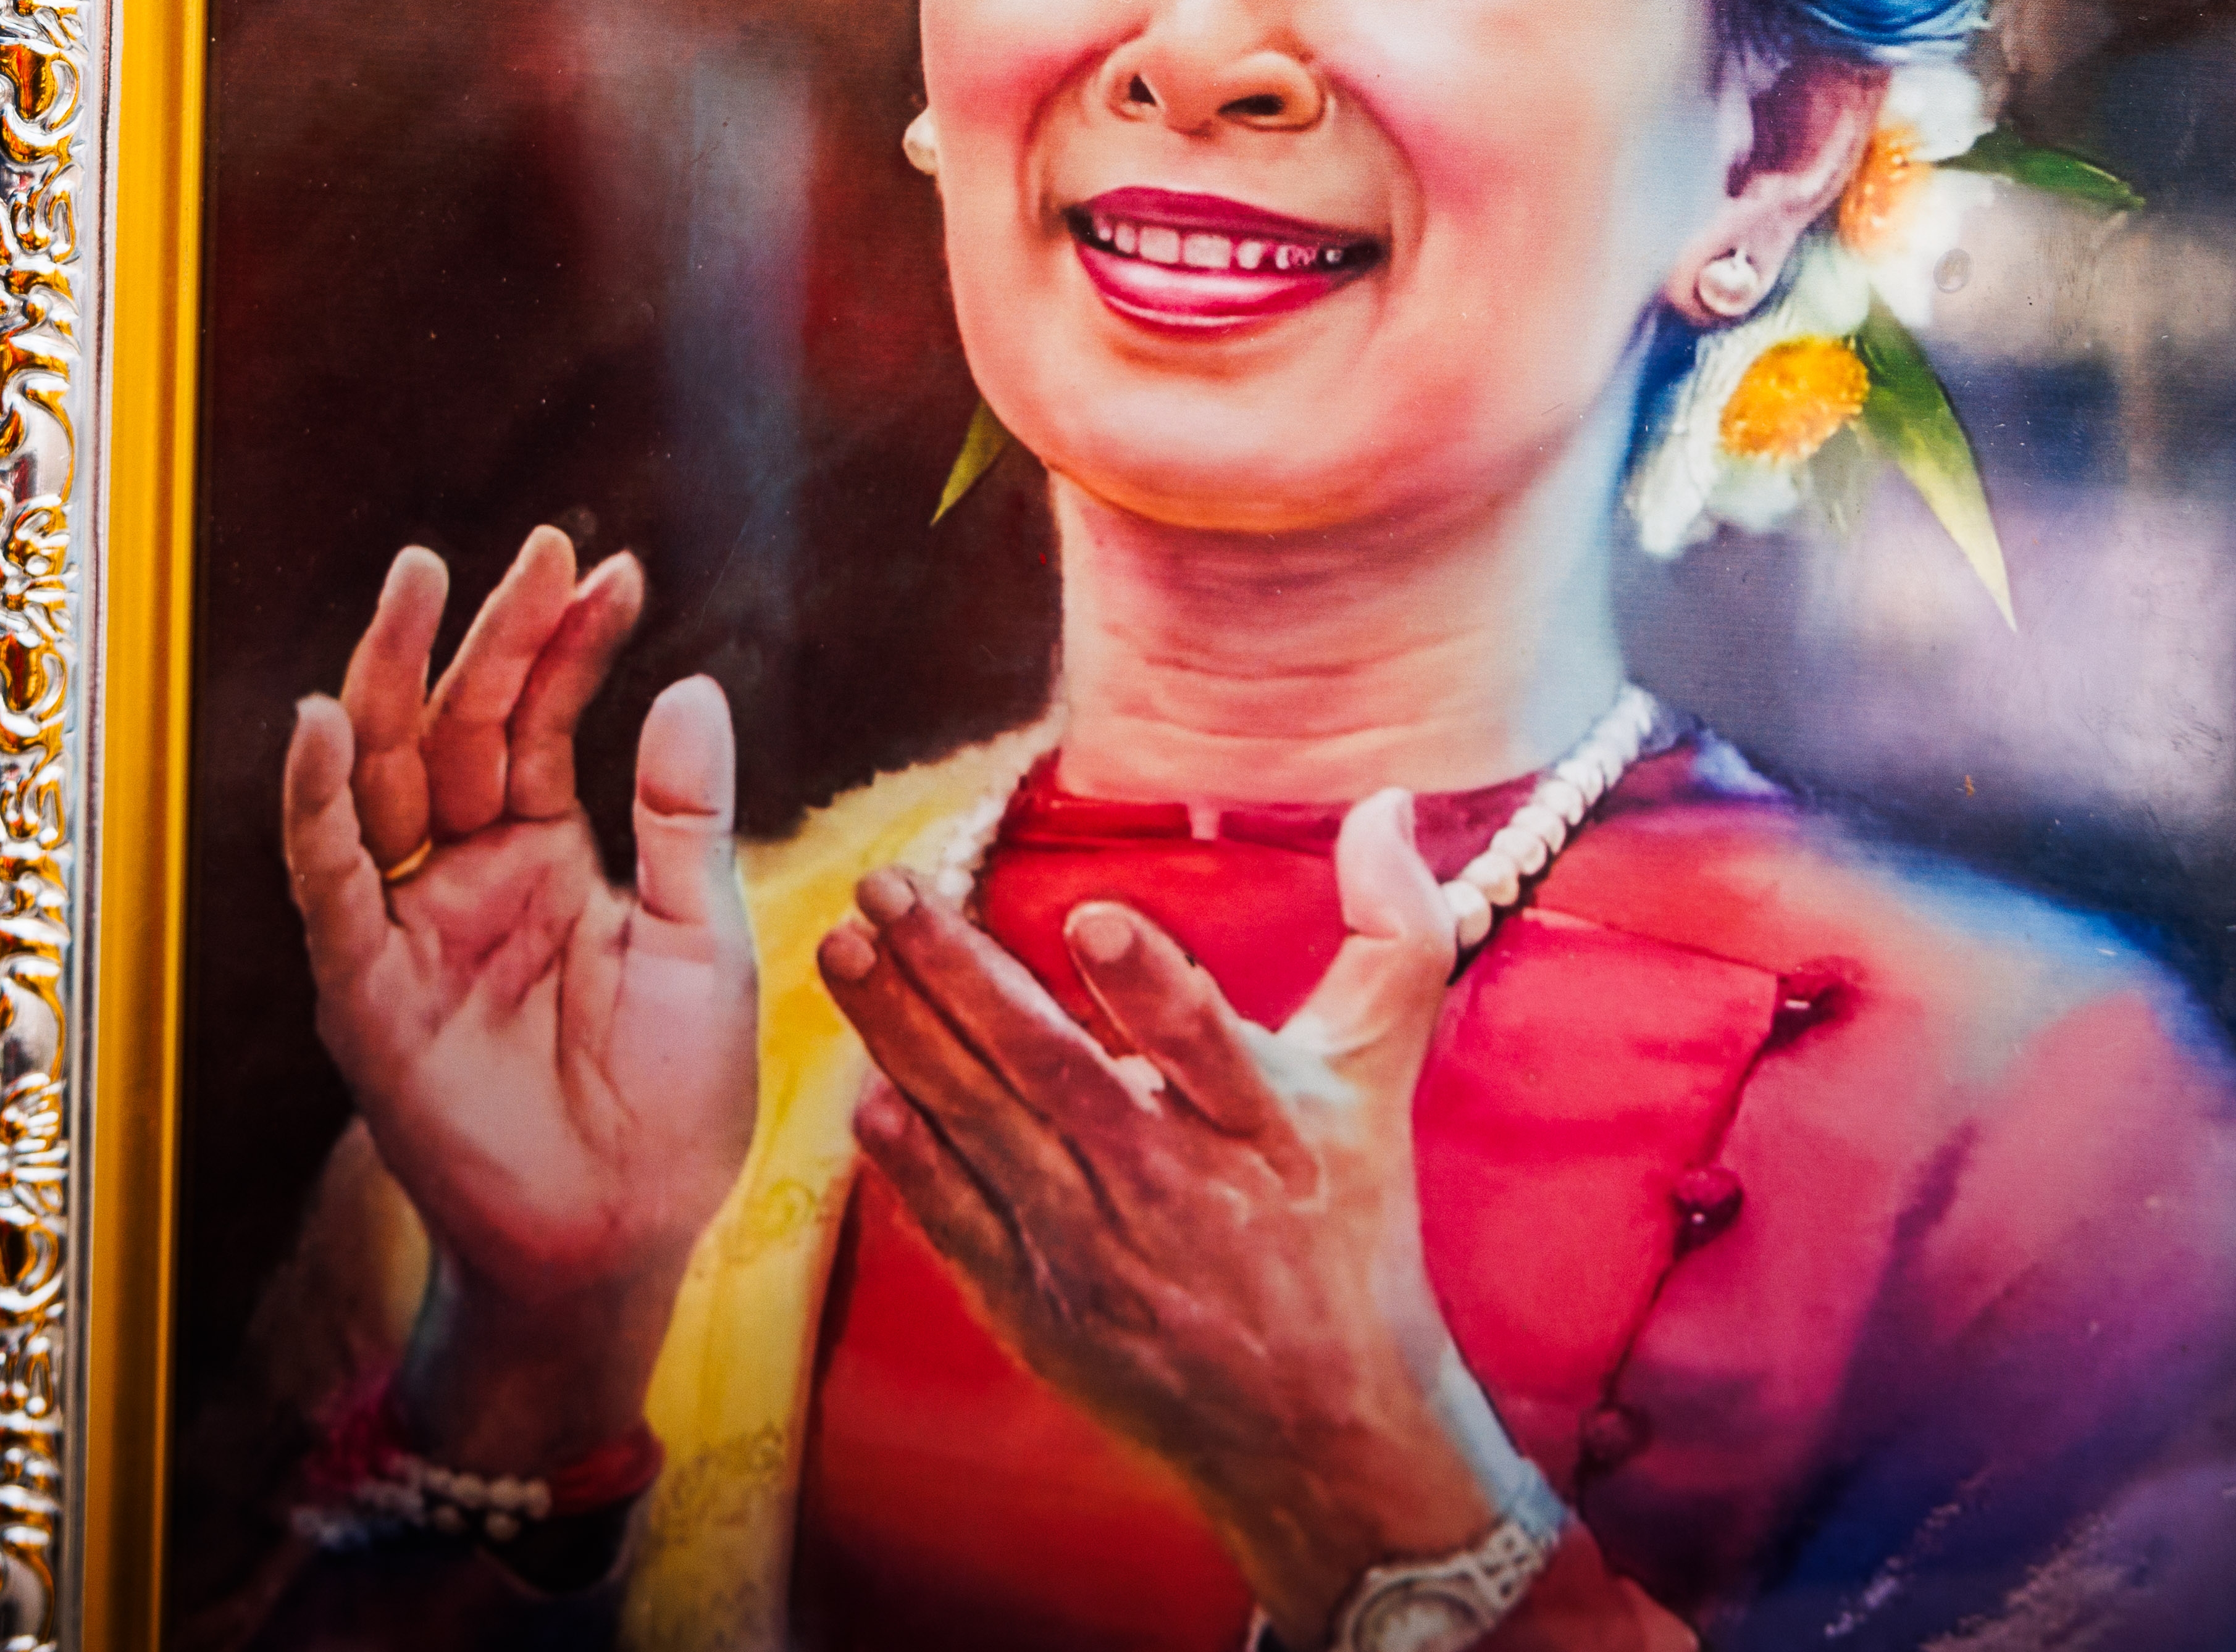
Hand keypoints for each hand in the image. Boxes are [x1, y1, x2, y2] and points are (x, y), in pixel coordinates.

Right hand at [287, 525, 758, 1467]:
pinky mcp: (368, 991)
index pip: (542, 721)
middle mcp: (466, 876)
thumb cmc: (673, 1103)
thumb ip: (684, 816)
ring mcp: (411, 927)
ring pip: (386, 778)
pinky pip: (330, 885)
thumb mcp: (701, 940)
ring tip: (417, 586)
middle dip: (488, 634)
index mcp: (546, 856)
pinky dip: (318, 804)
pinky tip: (324, 723)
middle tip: (531, 547)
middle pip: (460, 728)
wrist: (625, 1235)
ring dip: (395, 680)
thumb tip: (694, 683)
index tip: (615, 571)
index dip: (571, 645)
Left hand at [823, 791, 1541, 1645]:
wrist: (1316, 1433)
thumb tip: (1385, 802)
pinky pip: (963, 1227)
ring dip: (907, 1039)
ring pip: (987, 1131)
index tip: (1093, 917)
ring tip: (842, 952)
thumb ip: (1393, 935)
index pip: (1205, 1045)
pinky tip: (863, 1101)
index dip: (1151, 988)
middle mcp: (1172, 1189)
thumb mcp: (1382, 1083)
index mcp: (1263, 1129)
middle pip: (1056, 1073)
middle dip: (960, 976)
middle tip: (884, 889)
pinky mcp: (1041, 1307)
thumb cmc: (1348, 1234)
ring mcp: (1096, 1254)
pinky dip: (913, 1169)